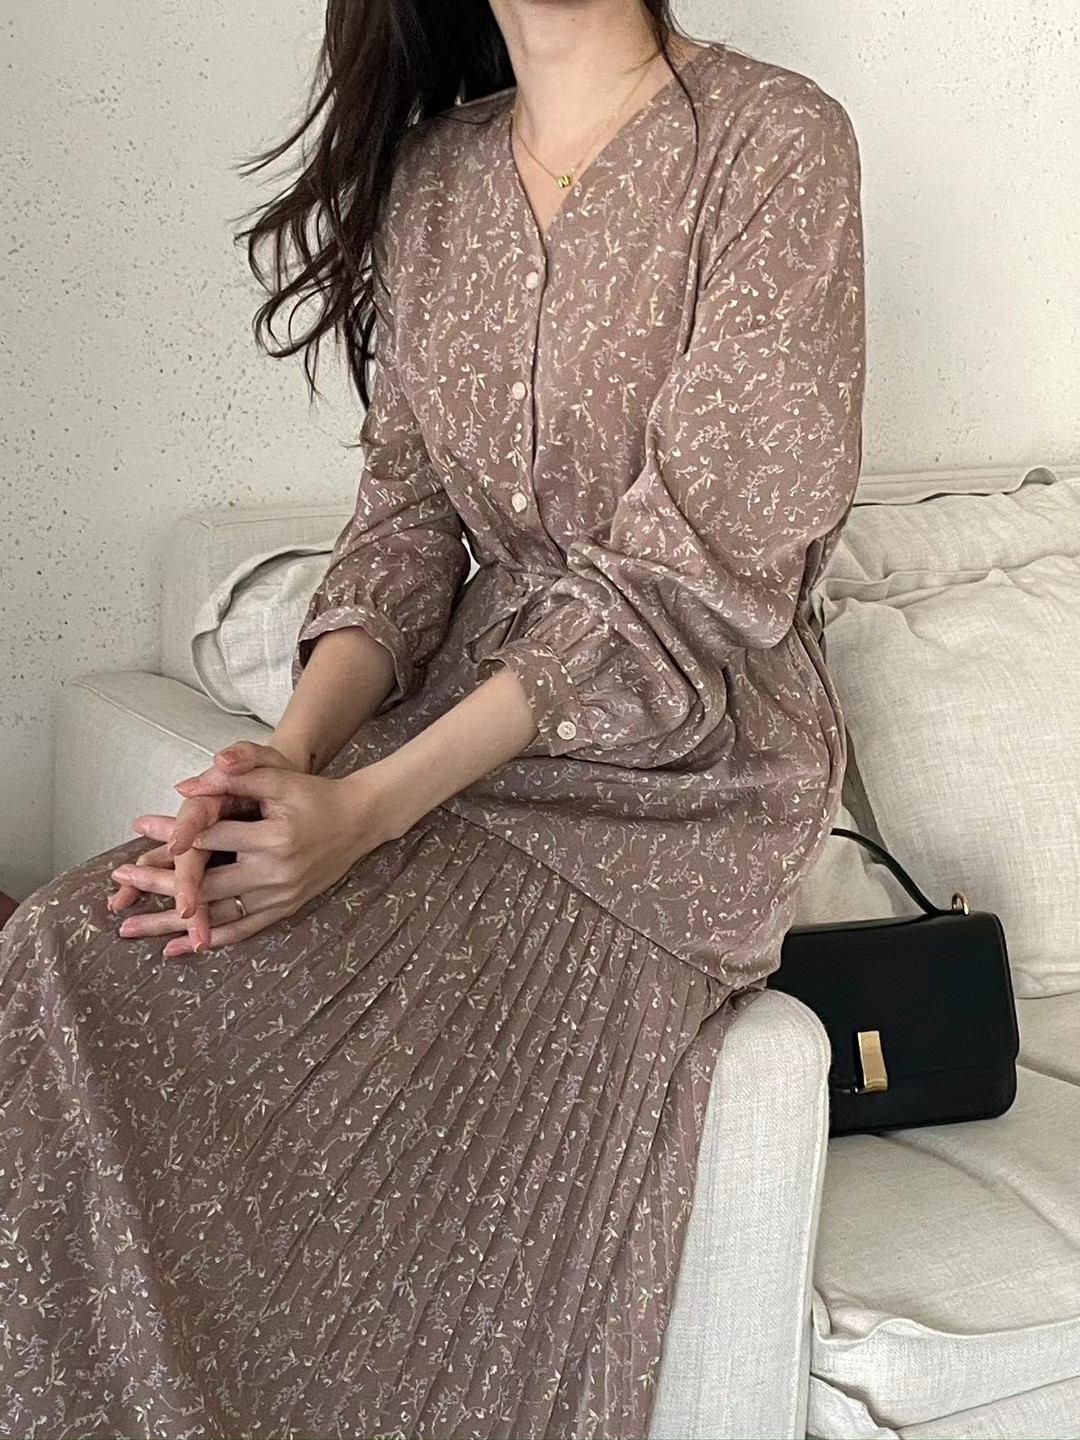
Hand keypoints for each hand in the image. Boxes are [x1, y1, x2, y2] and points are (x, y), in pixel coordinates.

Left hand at [107, 741, 305, 955]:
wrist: (358, 821)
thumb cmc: (314, 794)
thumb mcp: (279, 777)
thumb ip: (237, 776)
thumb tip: (187, 786)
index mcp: (273, 837)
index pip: (212, 835)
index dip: (173, 831)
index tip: (139, 827)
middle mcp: (276, 872)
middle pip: (205, 884)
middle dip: (157, 883)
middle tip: (119, 879)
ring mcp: (280, 896)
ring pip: (216, 914)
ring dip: (171, 923)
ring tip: (129, 927)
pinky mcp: (284, 909)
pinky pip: (240, 930)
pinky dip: (206, 939)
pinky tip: (174, 948)